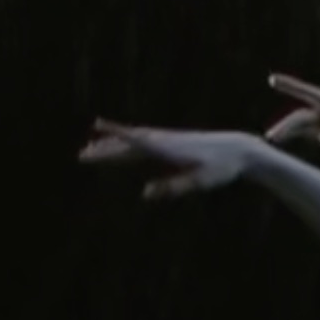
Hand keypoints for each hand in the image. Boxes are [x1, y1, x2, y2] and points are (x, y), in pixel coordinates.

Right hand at [78, 118, 260, 198]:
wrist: (238, 149)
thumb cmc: (221, 168)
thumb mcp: (200, 182)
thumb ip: (173, 187)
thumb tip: (144, 193)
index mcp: (169, 149)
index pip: (137, 141)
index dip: (117, 135)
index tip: (97, 126)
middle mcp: (165, 141)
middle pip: (129, 144)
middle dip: (105, 149)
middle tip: (82, 156)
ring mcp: (167, 140)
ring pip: (133, 142)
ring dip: (112, 146)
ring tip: (90, 151)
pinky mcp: (171, 143)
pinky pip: (143, 142)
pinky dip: (126, 143)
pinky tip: (119, 146)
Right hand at [263, 73, 319, 160]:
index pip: (310, 93)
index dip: (291, 86)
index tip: (272, 79)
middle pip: (302, 117)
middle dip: (286, 126)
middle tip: (270, 138)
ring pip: (302, 127)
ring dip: (287, 132)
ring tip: (271, 142)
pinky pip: (311, 135)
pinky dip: (296, 138)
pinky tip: (281, 145)